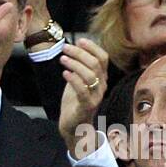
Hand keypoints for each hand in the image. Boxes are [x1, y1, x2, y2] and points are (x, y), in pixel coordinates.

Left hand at [58, 38, 110, 157]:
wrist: (74, 125)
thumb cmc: (75, 102)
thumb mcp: (78, 80)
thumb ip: (79, 66)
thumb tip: (74, 47)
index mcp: (101, 78)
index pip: (103, 58)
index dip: (92, 47)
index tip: (79, 40)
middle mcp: (102, 86)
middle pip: (95, 63)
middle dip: (79, 53)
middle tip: (64, 48)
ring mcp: (96, 97)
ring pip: (90, 75)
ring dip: (75, 64)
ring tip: (62, 59)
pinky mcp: (87, 106)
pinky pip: (83, 90)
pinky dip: (73, 80)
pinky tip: (64, 73)